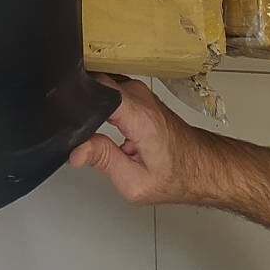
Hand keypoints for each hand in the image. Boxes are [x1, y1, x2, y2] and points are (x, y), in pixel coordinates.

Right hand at [69, 78, 228, 206]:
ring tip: (88, 130)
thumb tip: (75, 151)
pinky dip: (99, 103)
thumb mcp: (135, 183)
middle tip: (75, 132)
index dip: (78, 101)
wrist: (203, 166)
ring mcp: (138, 90)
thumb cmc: (176, 176)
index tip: (67, 118)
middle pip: (96, 86)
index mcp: (140, 116)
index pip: (98, 89)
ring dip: (90, 105)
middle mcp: (139, 96)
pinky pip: (109, 89)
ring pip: (100, 86)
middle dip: (81, 106)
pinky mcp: (137, 92)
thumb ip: (104, 161)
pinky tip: (99, 123)